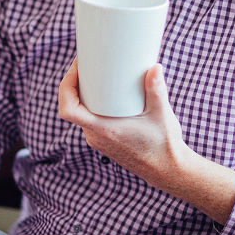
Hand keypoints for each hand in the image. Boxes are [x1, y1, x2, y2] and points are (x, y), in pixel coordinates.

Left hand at [59, 58, 234, 222]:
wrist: (168, 171)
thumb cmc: (164, 146)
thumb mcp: (162, 115)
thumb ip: (157, 90)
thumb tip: (155, 67)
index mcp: (104, 130)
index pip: (68, 110)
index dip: (66, 86)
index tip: (77, 68)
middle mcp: (96, 137)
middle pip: (73, 106)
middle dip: (76, 83)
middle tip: (89, 64)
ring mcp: (99, 140)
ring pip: (81, 113)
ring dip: (84, 94)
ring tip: (96, 75)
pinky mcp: (104, 141)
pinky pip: (89, 120)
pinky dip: (92, 105)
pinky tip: (104, 94)